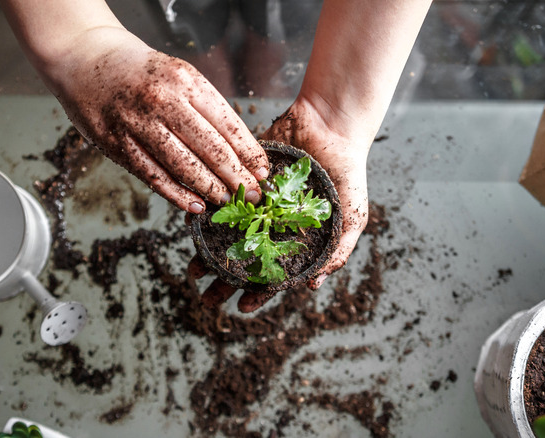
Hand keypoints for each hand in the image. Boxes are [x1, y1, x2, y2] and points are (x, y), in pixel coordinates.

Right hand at [43, 27, 268, 212]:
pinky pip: (153, 176)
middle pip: (210, 149)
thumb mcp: (178, 73)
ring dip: (210, 189)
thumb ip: (204, 107)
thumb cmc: (138, 69)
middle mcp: (163, 101)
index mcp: (186, 81)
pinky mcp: (116, 143)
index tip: (263, 171)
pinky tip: (195, 205)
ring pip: (183, 166)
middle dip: (237, 177)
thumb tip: (237, 149)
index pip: (228, 124)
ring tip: (227, 202)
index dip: (249, 153)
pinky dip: (177, 194)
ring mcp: (138, 124)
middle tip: (253, 195)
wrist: (84, 57)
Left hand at [190, 96, 369, 312]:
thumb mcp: (353, 216)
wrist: (332, 124)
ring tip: (192, 268)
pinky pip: (220, 199)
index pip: (273, 273)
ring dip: (208, 252)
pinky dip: (205, 212)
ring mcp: (255, 203)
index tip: (241, 308)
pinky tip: (192, 226)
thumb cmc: (348, 171)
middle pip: (244, 259)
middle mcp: (271, 224)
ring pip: (226, 234)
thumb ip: (338, 251)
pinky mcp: (242, 179)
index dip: (258, 293)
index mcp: (295, 238)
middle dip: (224, 279)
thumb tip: (313, 285)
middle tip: (205, 295)